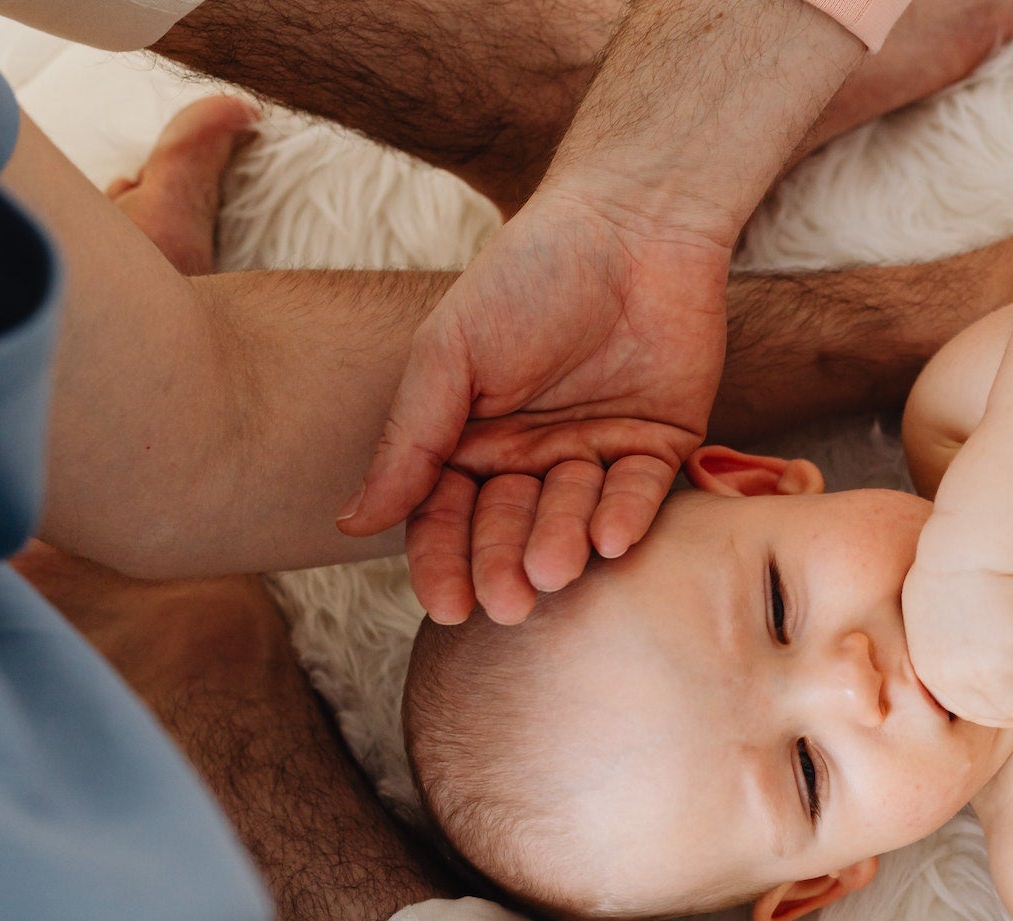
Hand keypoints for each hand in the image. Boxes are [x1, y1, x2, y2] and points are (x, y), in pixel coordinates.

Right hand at [338, 186, 731, 624]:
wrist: (629, 224)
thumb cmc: (526, 276)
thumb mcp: (449, 353)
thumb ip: (409, 440)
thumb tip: (353, 521)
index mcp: (471, 440)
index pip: (448, 517)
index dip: (445, 562)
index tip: (448, 605)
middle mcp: (531, 458)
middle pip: (511, 528)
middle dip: (507, 565)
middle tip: (510, 602)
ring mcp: (596, 454)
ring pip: (575, 517)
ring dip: (564, 545)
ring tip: (557, 568)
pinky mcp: (659, 446)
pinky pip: (640, 492)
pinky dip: (626, 516)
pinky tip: (611, 539)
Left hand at [901, 552, 1012, 727]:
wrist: (977, 531)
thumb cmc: (958, 555)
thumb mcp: (931, 609)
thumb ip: (944, 643)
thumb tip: (964, 656)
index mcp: (932, 668)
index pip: (974, 710)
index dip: (1009, 712)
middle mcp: (960, 676)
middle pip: (1010, 713)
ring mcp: (993, 667)